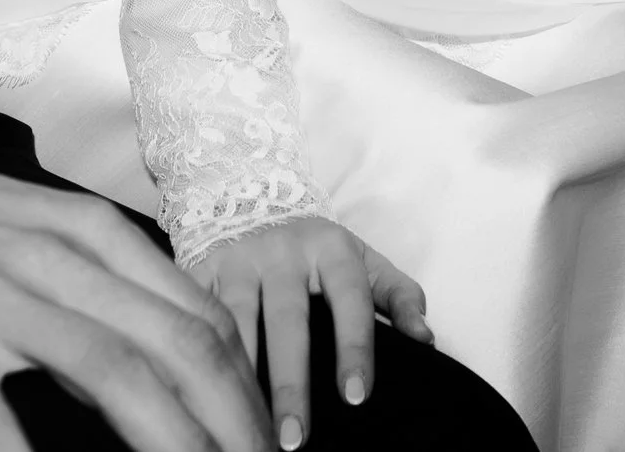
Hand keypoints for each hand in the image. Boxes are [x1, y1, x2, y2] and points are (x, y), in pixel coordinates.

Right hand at [0, 122, 267, 451]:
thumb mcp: (35, 232)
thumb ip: (100, 286)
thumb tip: (162, 356)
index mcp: (89, 233)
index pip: (197, 314)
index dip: (244, 385)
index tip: (263, 440)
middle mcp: (56, 260)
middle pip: (175, 347)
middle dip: (230, 422)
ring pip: (108, 373)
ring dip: (168, 440)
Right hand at [191, 217, 431, 450]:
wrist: (247, 197)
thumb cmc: (316, 249)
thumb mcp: (363, 260)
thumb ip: (399, 296)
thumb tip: (425, 339)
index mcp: (331, 247)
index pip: (350, 300)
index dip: (354, 347)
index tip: (355, 397)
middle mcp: (282, 250)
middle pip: (287, 321)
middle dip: (290, 383)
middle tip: (295, 440)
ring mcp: (236, 259)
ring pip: (237, 323)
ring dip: (242, 379)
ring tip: (247, 429)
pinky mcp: (198, 269)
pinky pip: (199, 317)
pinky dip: (202, 357)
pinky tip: (208, 396)